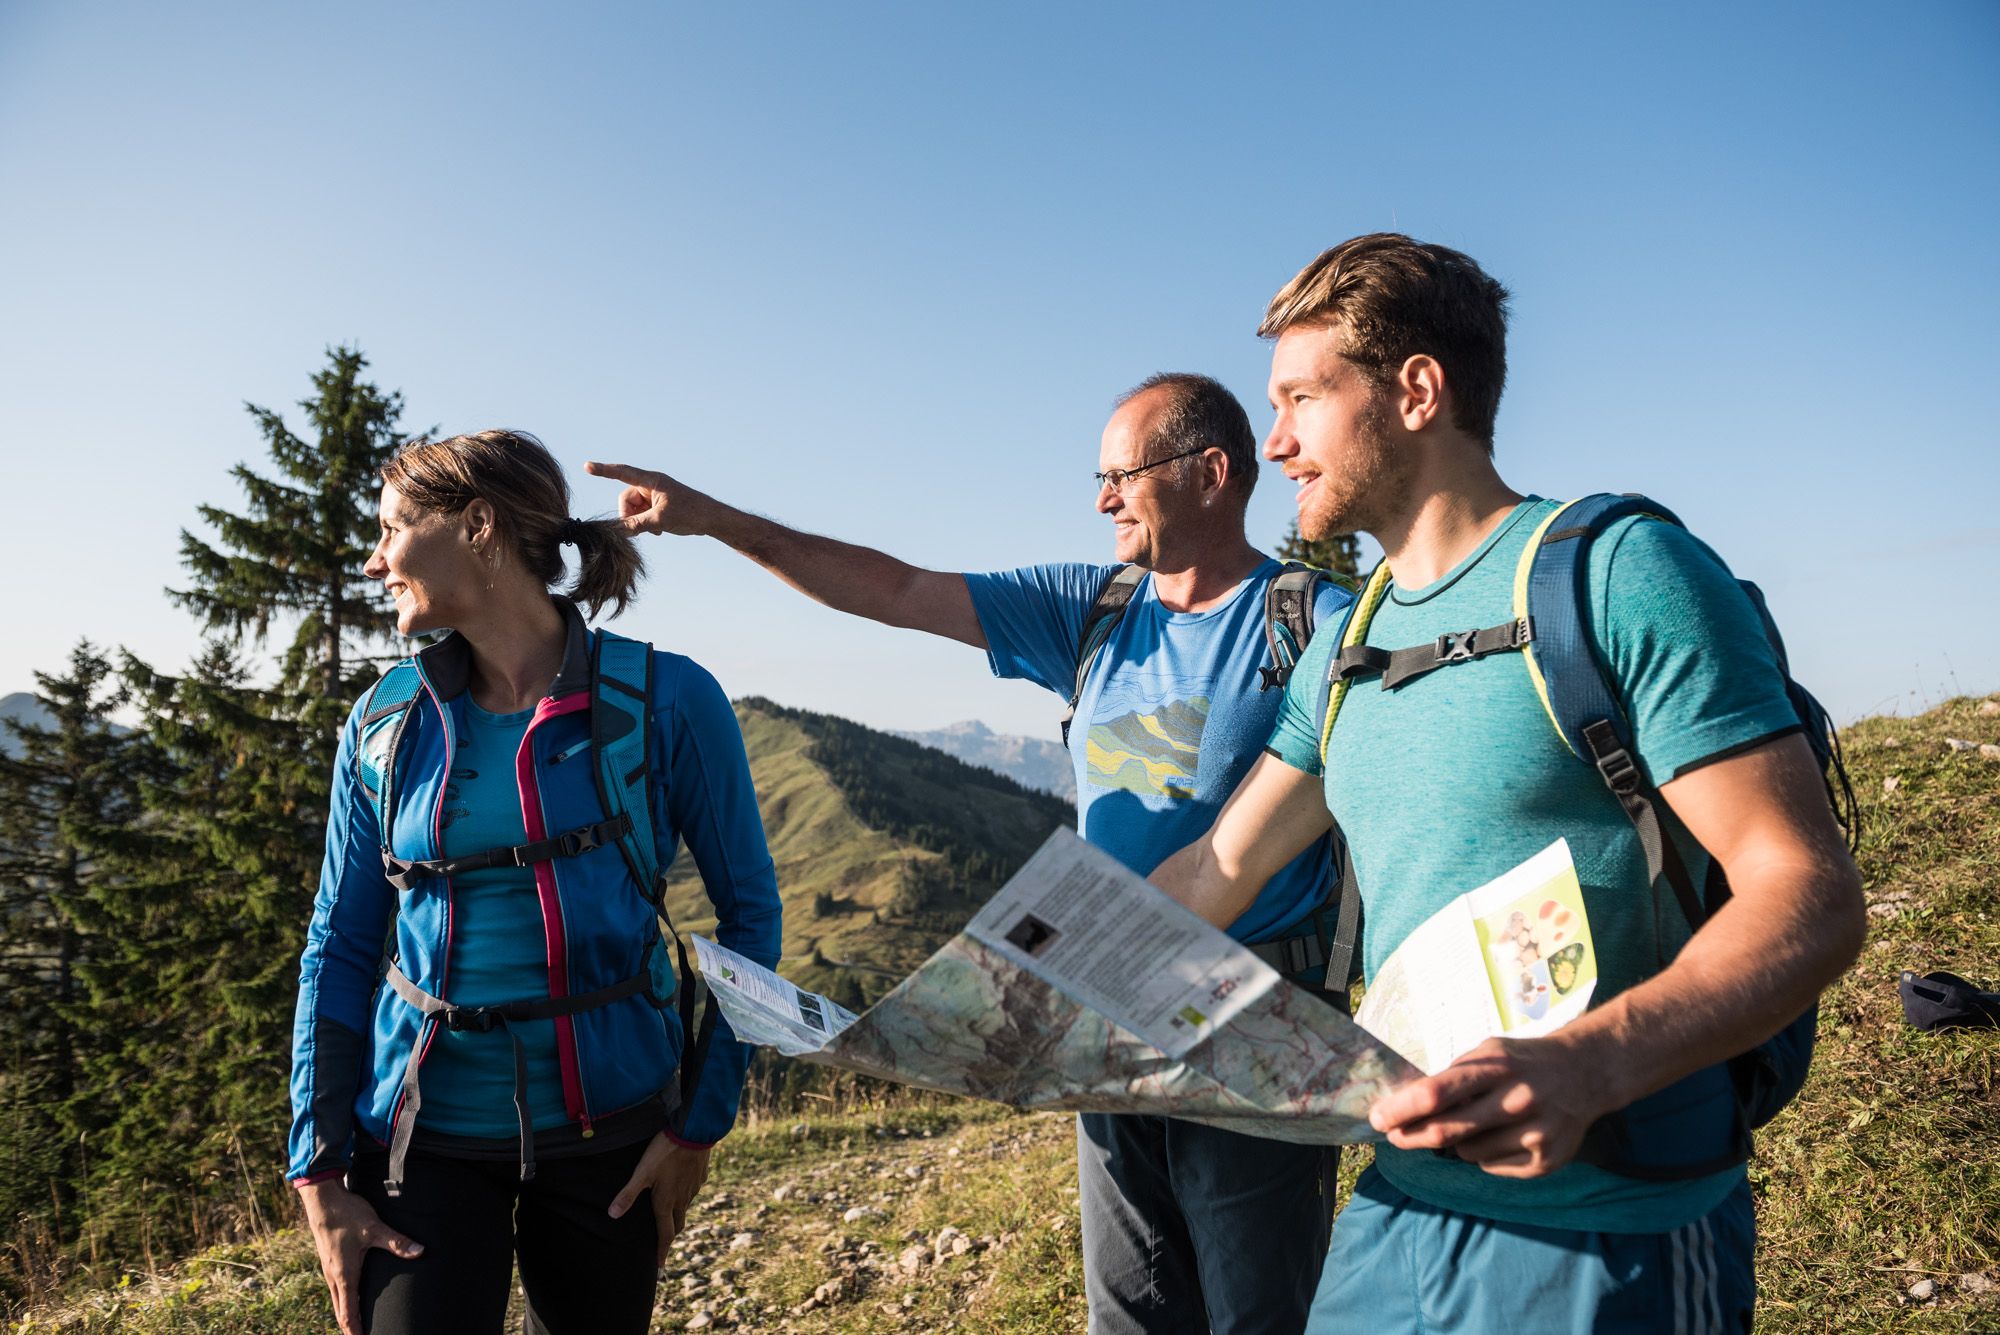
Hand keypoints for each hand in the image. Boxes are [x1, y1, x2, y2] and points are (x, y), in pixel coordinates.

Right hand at [297, 1179, 422, 1334]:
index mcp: (344, 1274)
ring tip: (357, 1325)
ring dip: (346, 1314)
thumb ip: (397, 1242)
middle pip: (341, 1310)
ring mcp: (329, 1268)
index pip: (348, 1312)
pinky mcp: (329, 1260)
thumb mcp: (374, 1228)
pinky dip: (343, 1300)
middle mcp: (333, 1276)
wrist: (322, 1199)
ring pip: (337, 1299)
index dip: (355, 1330)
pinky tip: (351, 1297)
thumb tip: (420, 1251)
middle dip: (351, 1327)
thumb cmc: (347, 1214)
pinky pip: (336, 1288)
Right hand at [583, 461, 714, 536]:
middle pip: (626, 499)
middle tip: (642, 528)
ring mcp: (654, 495)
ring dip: (639, 521)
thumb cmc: (690, 513)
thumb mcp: (660, 520)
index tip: (587, 467)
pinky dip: (646, 523)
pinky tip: (659, 530)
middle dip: (630, 515)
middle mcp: (651, 485)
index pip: (622, 473)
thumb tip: (618, 531)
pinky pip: (642, 514)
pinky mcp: (658, 505)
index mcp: (652, 480)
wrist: (710, 519)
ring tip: (656, 529)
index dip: (604, 470)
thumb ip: (637, 524)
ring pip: (633, 509)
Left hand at [608, 1131, 712, 1263]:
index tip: (659, 1269)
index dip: (660, 1252)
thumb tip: (612, 1215)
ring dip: (676, 1215)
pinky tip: (680, 1187)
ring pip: (684, 1208)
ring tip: (668, 1215)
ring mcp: (693, 1188)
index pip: (664, 1235)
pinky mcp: (700, 1176)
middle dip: (669, 1236)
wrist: (695, 1132)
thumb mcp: (642, 1172)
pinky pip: (692, 1192)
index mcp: (666, 1202)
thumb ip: (628, 1194)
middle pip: (677, 1225)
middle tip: (661, 1243)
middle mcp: (682, 1200)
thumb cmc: (665, 1152)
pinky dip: (684, 1195)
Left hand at [1366, 1032, 1627, 1178]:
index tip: (1377, 1118)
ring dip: (1458, 1142)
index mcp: (1496, 1067)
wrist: (1586, 1073)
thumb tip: (1406, 1103)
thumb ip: (1454, 1076)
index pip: (1437, 1093)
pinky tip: (1505, 1135)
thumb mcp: (1490, 1052)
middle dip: (1412, 1135)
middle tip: (1394, 1135)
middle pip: (1447, 1131)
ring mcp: (1534, 1133)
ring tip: (1477, 1123)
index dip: (1401, 1109)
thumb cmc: (1524, 1061)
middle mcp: (1517, 1100)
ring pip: (1468, 1153)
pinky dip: (1487, 1154)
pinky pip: (1493, 1167)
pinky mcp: (1546, 1161)